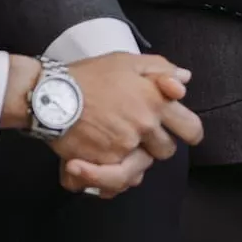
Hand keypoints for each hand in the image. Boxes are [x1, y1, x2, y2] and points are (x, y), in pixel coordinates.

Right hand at [0, 53, 203, 189]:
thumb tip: (184, 80)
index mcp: (156, 100)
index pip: (191, 128)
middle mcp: (145, 126)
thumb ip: (160, 69)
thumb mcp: (127, 62)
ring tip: (113, 148)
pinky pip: (118, 180)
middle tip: (137, 134)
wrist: (51, 95)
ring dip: (132, 162)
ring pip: (142, 168)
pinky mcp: (104, 162)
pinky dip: (109, 175)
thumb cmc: (88, 76)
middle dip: (155, 146)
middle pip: (166, 151)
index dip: (189, 133)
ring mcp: (125, 146)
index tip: (180, 132)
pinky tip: (98, 162)